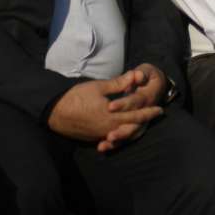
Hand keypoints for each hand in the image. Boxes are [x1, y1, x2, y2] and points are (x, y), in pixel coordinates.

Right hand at [48, 73, 163, 152]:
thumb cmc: (76, 97)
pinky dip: (120, 136)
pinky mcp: (93, 138)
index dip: (149, 113)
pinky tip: (122, 132)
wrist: (54, 113)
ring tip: (141, 124)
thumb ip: (119, 83)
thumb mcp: (98, 87)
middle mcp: (109, 129)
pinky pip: (111, 139)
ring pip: (123, 135)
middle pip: (132, 128)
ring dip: (133, 130)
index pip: (136, 115)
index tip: (160, 110)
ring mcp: (101, 136)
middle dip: (144, 122)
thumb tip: (136, 75)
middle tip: (155, 116)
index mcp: (112, 117)